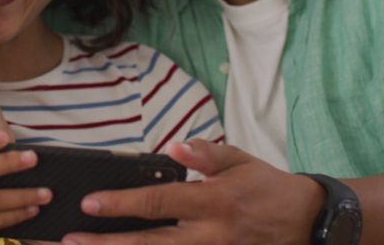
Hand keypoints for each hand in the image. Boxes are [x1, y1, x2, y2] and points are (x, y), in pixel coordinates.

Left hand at [63, 139, 322, 244]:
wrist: (310, 222)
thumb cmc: (267, 187)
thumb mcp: (240, 161)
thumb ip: (206, 155)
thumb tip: (174, 147)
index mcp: (214, 201)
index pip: (158, 202)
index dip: (122, 203)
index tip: (91, 203)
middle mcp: (212, 234)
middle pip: (152, 243)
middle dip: (109, 243)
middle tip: (73, 240)